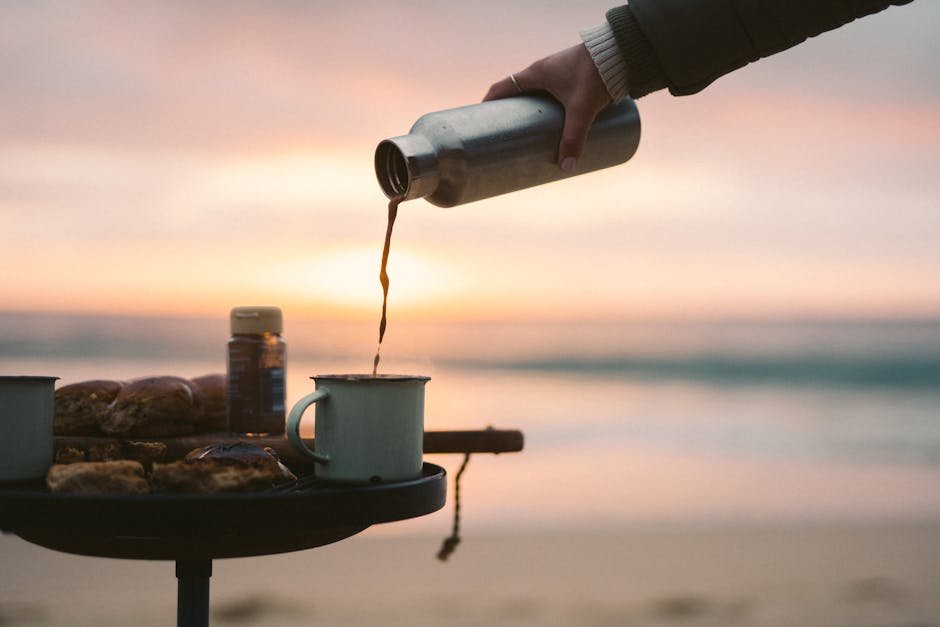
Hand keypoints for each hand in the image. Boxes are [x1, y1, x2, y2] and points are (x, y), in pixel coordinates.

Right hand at [483, 44, 613, 171]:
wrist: (621, 53)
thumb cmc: (595, 74)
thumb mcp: (582, 109)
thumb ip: (574, 138)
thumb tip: (567, 168)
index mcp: (536, 74)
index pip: (503, 87)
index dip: (490, 103)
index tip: (481, 121)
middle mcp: (544, 71)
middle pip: (517, 94)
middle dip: (511, 113)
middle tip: (508, 136)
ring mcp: (558, 74)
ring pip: (536, 95)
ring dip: (531, 112)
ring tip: (531, 135)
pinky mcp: (572, 78)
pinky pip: (552, 95)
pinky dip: (548, 108)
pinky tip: (554, 124)